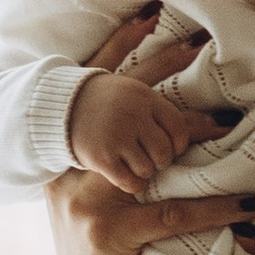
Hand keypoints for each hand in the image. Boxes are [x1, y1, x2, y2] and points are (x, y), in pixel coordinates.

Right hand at [47, 7, 254, 254]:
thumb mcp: (114, 208)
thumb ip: (128, 163)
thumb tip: (181, 118)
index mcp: (64, 158)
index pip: (92, 86)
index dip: (123, 45)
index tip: (156, 9)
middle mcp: (66, 172)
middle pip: (123, 103)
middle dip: (168, 66)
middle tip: (211, 37)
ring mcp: (83, 203)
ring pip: (153, 152)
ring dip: (204, 133)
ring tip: (246, 114)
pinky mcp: (107, 237)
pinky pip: (173, 211)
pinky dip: (217, 206)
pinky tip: (252, 200)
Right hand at [68, 40, 239, 193]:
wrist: (56, 108)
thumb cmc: (101, 99)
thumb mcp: (131, 85)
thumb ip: (159, 88)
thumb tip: (199, 71)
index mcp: (143, 95)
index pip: (179, 125)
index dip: (180, 141)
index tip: (175, 147)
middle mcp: (132, 114)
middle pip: (165, 151)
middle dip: (162, 159)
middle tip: (153, 159)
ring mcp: (117, 136)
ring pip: (148, 168)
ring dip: (144, 171)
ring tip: (134, 164)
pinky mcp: (102, 157)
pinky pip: (131, 181)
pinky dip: (133, 183)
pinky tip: (127, 178)